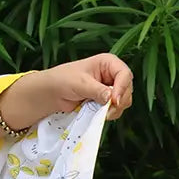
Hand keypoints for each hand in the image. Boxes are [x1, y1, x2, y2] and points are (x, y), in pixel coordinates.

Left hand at [0, 53, 133, 129]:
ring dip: (115, 109)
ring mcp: (109, 89)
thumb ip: (97, 90)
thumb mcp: (80, 83)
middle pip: (128, 89)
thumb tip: (111, 99)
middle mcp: (111, 75)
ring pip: (124, 101)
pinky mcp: (104, 102)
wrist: (50, 93)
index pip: (124, 74)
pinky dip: (109, 114)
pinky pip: (115, 109)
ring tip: (100, 113)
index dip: (123, 88)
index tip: (114, 101)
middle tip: (107, 111)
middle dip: (120, 101)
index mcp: (108, 63)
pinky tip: (98, 115)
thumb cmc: (62, 81)